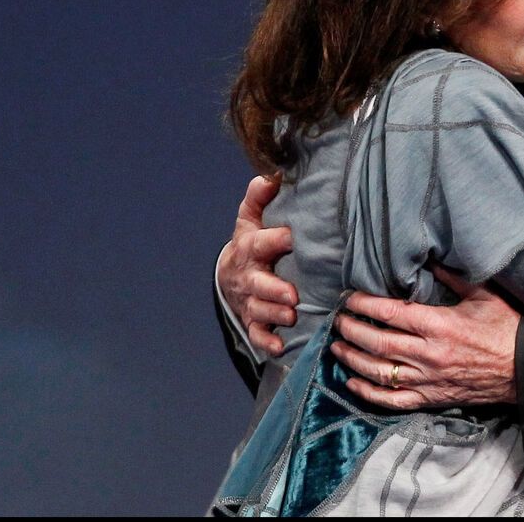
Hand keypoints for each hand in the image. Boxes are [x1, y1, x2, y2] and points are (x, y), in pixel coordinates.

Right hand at [218, 174, 297, 355]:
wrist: (231, 274)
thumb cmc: (252, 242)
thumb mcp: (251, 218)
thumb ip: (259, 197)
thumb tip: (272, 174)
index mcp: (251, 248)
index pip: (262, 242)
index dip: (275, 239)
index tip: (292, 237)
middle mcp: (250, 277)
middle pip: (259, 284)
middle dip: (274, 290)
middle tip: (292, 296)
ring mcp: (250, 301)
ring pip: (260, 311)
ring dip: (274, 315)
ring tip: (292, 317)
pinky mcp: (253, 320)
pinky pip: (258, 334)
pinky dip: (267, 342)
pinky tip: (279, 347)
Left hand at [331, 265, 520, 410]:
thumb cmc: (506, 328)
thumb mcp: (483, 295)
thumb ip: (453, 278)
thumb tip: (429, 260)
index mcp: (440, 325)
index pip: (391, 313)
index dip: (365, 304)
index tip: (349, 297)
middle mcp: (429, 354)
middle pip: (378, 342)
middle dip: (352, 330)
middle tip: (338, 320)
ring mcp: (428, 379)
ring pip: (379, 372)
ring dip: (353, 359)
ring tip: (337, 347)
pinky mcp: (432, 398)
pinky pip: (393, 400)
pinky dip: (369, 393)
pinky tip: (352, 382)